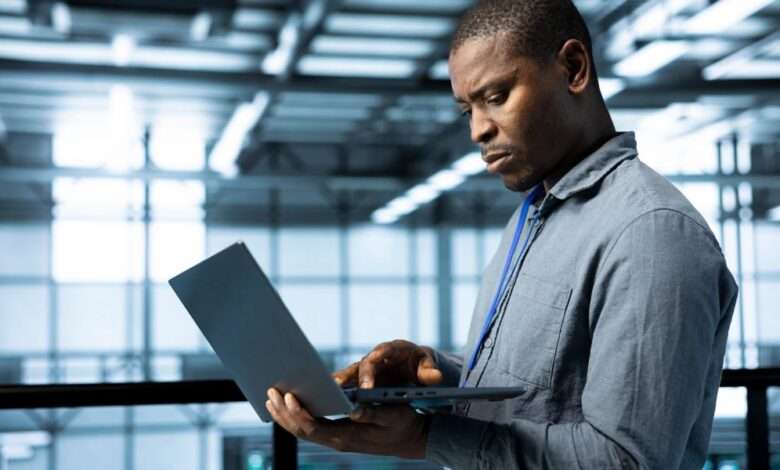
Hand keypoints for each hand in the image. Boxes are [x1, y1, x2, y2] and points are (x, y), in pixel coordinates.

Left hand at [265, 388, 428, 458]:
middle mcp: (337, 440)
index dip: (298, 413)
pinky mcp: (338, 434)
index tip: (288, 396)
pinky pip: (311, 427)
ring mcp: (336, 438)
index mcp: (347, 436)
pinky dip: (296, 416)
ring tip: (272, 397)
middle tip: (270, 392)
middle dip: (284, 412)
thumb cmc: (404, 424)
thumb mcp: (393, 415)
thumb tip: (353, 409)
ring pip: (303, 430)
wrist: (412, 439)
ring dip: (286, 415)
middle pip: (301, 430)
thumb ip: (373, 413)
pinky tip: (289, 405)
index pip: (313, 427)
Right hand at [332, 339, 442, 388]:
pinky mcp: (361, 379)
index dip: (377, 357)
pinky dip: (338, 391)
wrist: (415, 368)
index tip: (373, 367)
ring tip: (330, 395)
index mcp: (393, 349)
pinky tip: (328, 402)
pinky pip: (348, 384)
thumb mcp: (428, 366)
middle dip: (360, 377)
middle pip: (365, 364)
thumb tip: (435, 377)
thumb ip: (430, 370)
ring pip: (351, 373)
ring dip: (342, 383)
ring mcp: (368, 368)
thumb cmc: (421, 364)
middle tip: (355, 391)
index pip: (384, 351)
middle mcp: (376, 357)